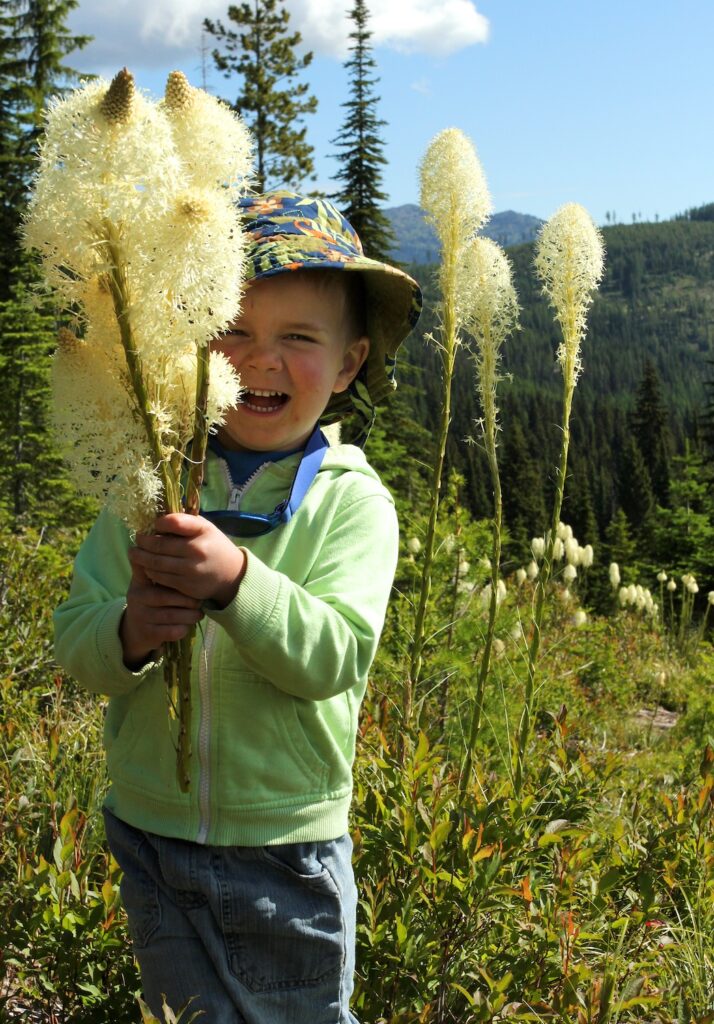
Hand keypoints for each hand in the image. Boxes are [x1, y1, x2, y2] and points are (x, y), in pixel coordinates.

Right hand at [120, 560, 204, 669]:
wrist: (135, 630)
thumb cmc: (150, 600)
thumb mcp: (147, 582)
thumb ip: (156, 564)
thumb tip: (165, 538)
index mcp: (139, 583)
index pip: (152, 571)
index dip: (171, 572)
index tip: (191, 576)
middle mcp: (137, 599)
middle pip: (166, 596)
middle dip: (186, 599)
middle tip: (200, 600)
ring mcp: (141, 617)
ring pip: (171, 616)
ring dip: (189, 615)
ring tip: (199, 612)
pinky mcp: (149, 634)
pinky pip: (171, 631)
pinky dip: (183, 629)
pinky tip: (188, 626)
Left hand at [129, 513, 246, 608]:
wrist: (231, 574)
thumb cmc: (213, 545)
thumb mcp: (205, 528)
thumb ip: (184, 522)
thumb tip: (156, 519)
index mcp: (202, 531)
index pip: (174, 522)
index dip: (159, 522)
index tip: (154, 524)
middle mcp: (197, 551)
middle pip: (159, 546)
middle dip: (142, 542)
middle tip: (136, 539)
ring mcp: (191, 570)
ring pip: (156, 564)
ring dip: (141, 558)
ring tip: (134, 553)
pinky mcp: (187, 586)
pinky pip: (161, 578)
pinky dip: (150, 571)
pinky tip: (147, 566)